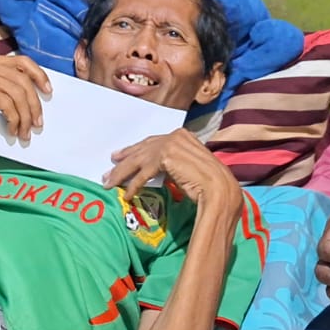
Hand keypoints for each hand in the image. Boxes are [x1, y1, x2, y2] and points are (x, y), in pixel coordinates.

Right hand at [0, 54, 50, 143]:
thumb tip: (33, 101)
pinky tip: (12, 130)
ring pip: (17, 94)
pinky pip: (6, 105)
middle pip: (23, 81)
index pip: (22, 62)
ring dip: (26, 117)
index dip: (39, 75)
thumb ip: (4, 89)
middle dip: (35, 104)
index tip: (49, 91)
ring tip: (26, 133)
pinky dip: (14, 120)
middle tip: (38, 123)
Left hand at [104, 130, 241, 220]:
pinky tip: (127, 195)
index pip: (152, 142)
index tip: (121, 155)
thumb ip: (174, 162)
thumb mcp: (189, 167)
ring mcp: (170, 144)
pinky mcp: (165, 157)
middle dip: (124, 160)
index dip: (135, 149)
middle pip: (143, 149)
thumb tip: (158, 169)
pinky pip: (143, 174)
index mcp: (183, 135)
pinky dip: (133, 185)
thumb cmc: (210, 183)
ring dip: (122, 173)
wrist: (219, 189)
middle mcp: (175, 136)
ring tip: (110, 183)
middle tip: (110, 167)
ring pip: (139, 160)